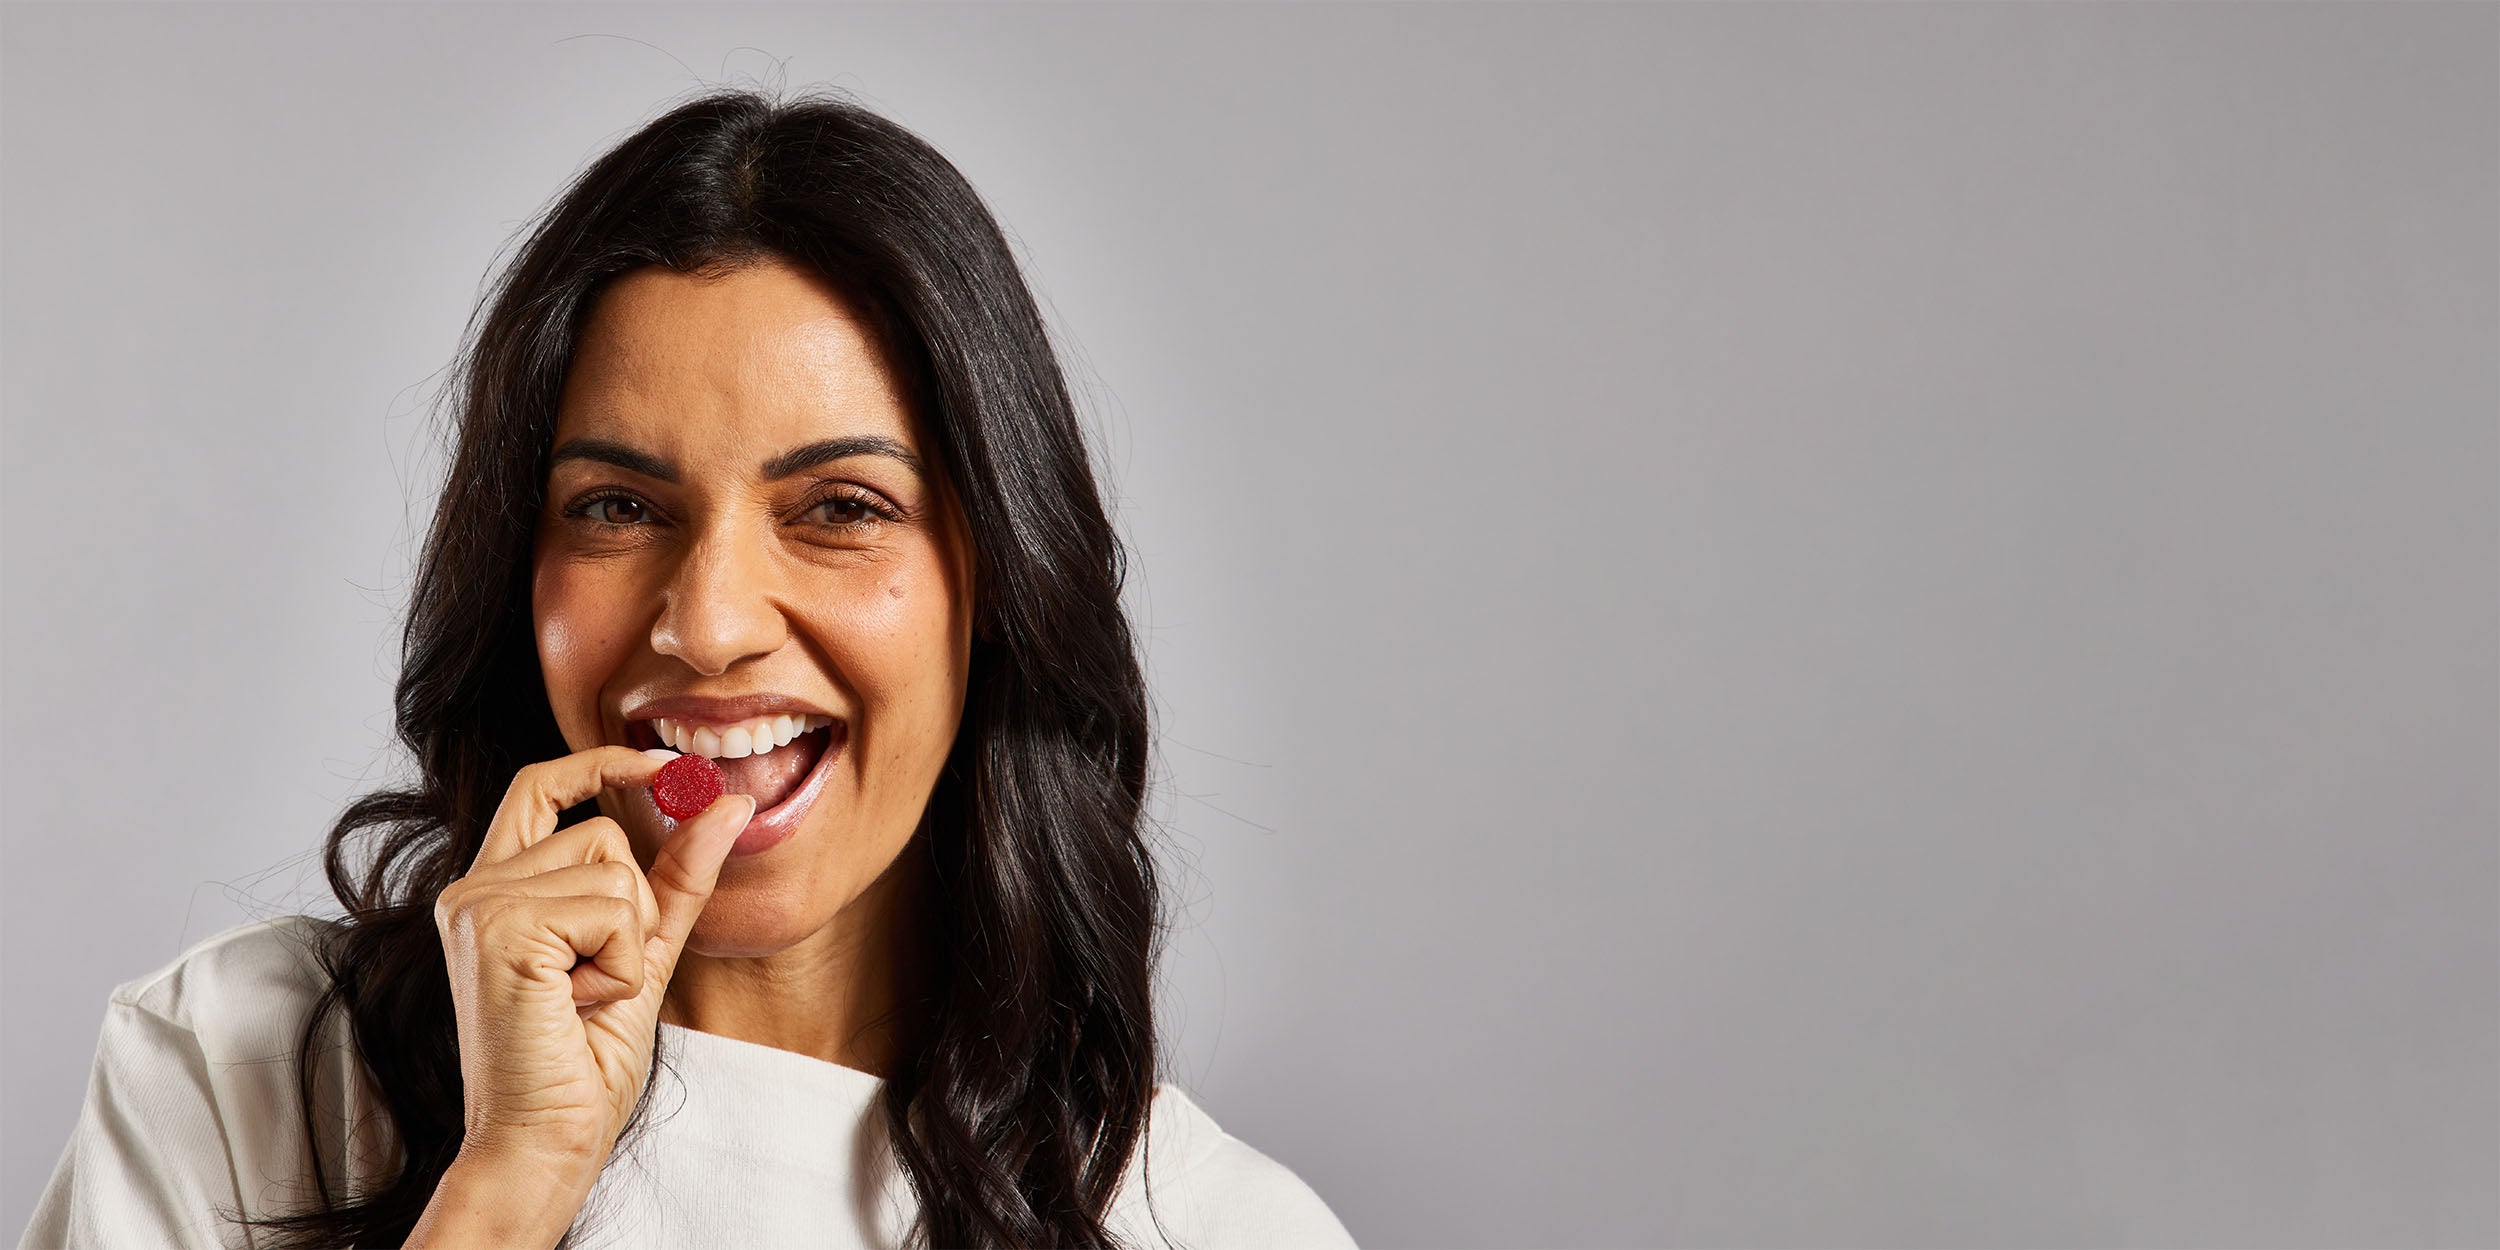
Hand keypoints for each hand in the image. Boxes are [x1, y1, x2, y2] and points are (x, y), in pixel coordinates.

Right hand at [428, 747, 751, 1205]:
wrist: (543, 1140)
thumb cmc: (581, 1063)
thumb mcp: (642, 955)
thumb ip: (677, 880)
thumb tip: (727, 803)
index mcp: (491, 889)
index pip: (539, 785)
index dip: (602, 762)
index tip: (665, 764)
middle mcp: (471, 889)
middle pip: (603, 833)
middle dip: (633, 908)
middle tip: (595, 981)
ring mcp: (479, 904)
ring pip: (614, 866)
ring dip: (628, 942)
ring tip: (581, 998)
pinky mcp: (501, 927)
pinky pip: (615, 907)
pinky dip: (620, 963)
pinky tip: (577, 1005)